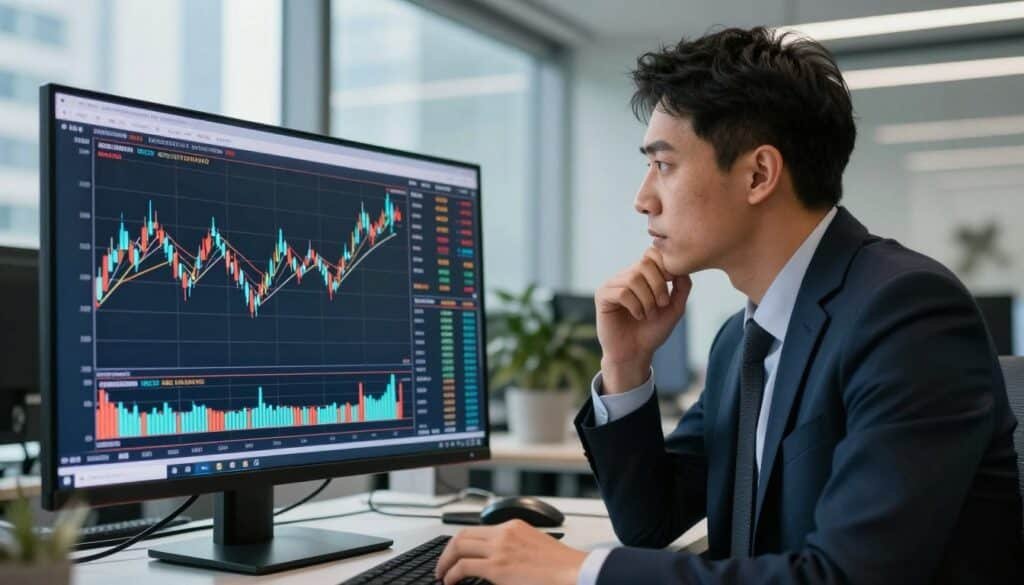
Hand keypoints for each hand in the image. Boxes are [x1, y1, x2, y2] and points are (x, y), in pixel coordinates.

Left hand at [435, 520, 586, 584]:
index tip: (457, 553)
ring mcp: (499, 549)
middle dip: (448, 550)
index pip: (478, 529)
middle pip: (462, 535)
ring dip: (445, 562)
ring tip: (442, 575)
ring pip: (458, 547)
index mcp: (514, 526)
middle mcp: (504, 533)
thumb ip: (514, 548)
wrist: (574, 573)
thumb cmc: (561, 566)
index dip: (462, 542)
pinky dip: (451, 574)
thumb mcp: (533, 547)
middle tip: (443, 564)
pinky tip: (450, 582)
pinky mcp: (497, 567)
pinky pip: (463, 566)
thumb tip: (500, 561)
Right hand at [595, 247, 690, 391]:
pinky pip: (622, 292)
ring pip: (633, 279)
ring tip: (649, 314)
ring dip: (647, 300)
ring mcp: (612, 284)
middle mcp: (625, 275)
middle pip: (644, 263)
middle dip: (659, 285)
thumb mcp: (675, 308)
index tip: (672, 285)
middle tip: (662, 304)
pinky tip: (638, 316)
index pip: (652, 253)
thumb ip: (682, 287)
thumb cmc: (653, 330)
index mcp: (642, 274)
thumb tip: (682, 267)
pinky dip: (635, 306)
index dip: (665, 267)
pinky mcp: (602, 296)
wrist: (636, 352)